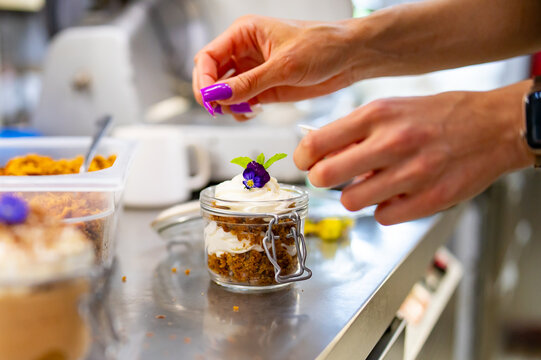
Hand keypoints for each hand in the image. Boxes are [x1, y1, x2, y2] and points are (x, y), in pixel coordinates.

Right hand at [192, 15, 355, 116]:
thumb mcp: (284, 65)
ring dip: (226, 105)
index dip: (203, 79)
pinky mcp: (264, 88)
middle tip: (219, 109)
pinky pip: (241, 102)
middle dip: (212, 94)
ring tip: (242, 111)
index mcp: (244, 33)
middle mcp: (245, 51)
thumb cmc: (323, 45)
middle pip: (212, 75)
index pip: (208, 56)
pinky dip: (240, 111)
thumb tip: (219, 95)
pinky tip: (250, 112)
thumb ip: (249, 83)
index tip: (208, 98)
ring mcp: (254, 71)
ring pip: (224, 91)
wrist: (350, 58)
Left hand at [294, 81, 532, 224]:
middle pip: (325, 177)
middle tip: (331, 177)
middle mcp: (392, 143)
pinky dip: (384, 209)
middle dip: (322, 180)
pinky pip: (383, 217)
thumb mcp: (392, 108)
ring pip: (352, 201)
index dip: (303, 158)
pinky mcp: (430, 199)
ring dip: (356, 195)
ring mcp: (412, 173)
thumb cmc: (439, 116)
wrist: (494, 126)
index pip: (316, 143)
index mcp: (377, 115)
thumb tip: (320, 153)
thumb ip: (356, 131)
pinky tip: (397, 195)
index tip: (306, 162)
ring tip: (373, 184)